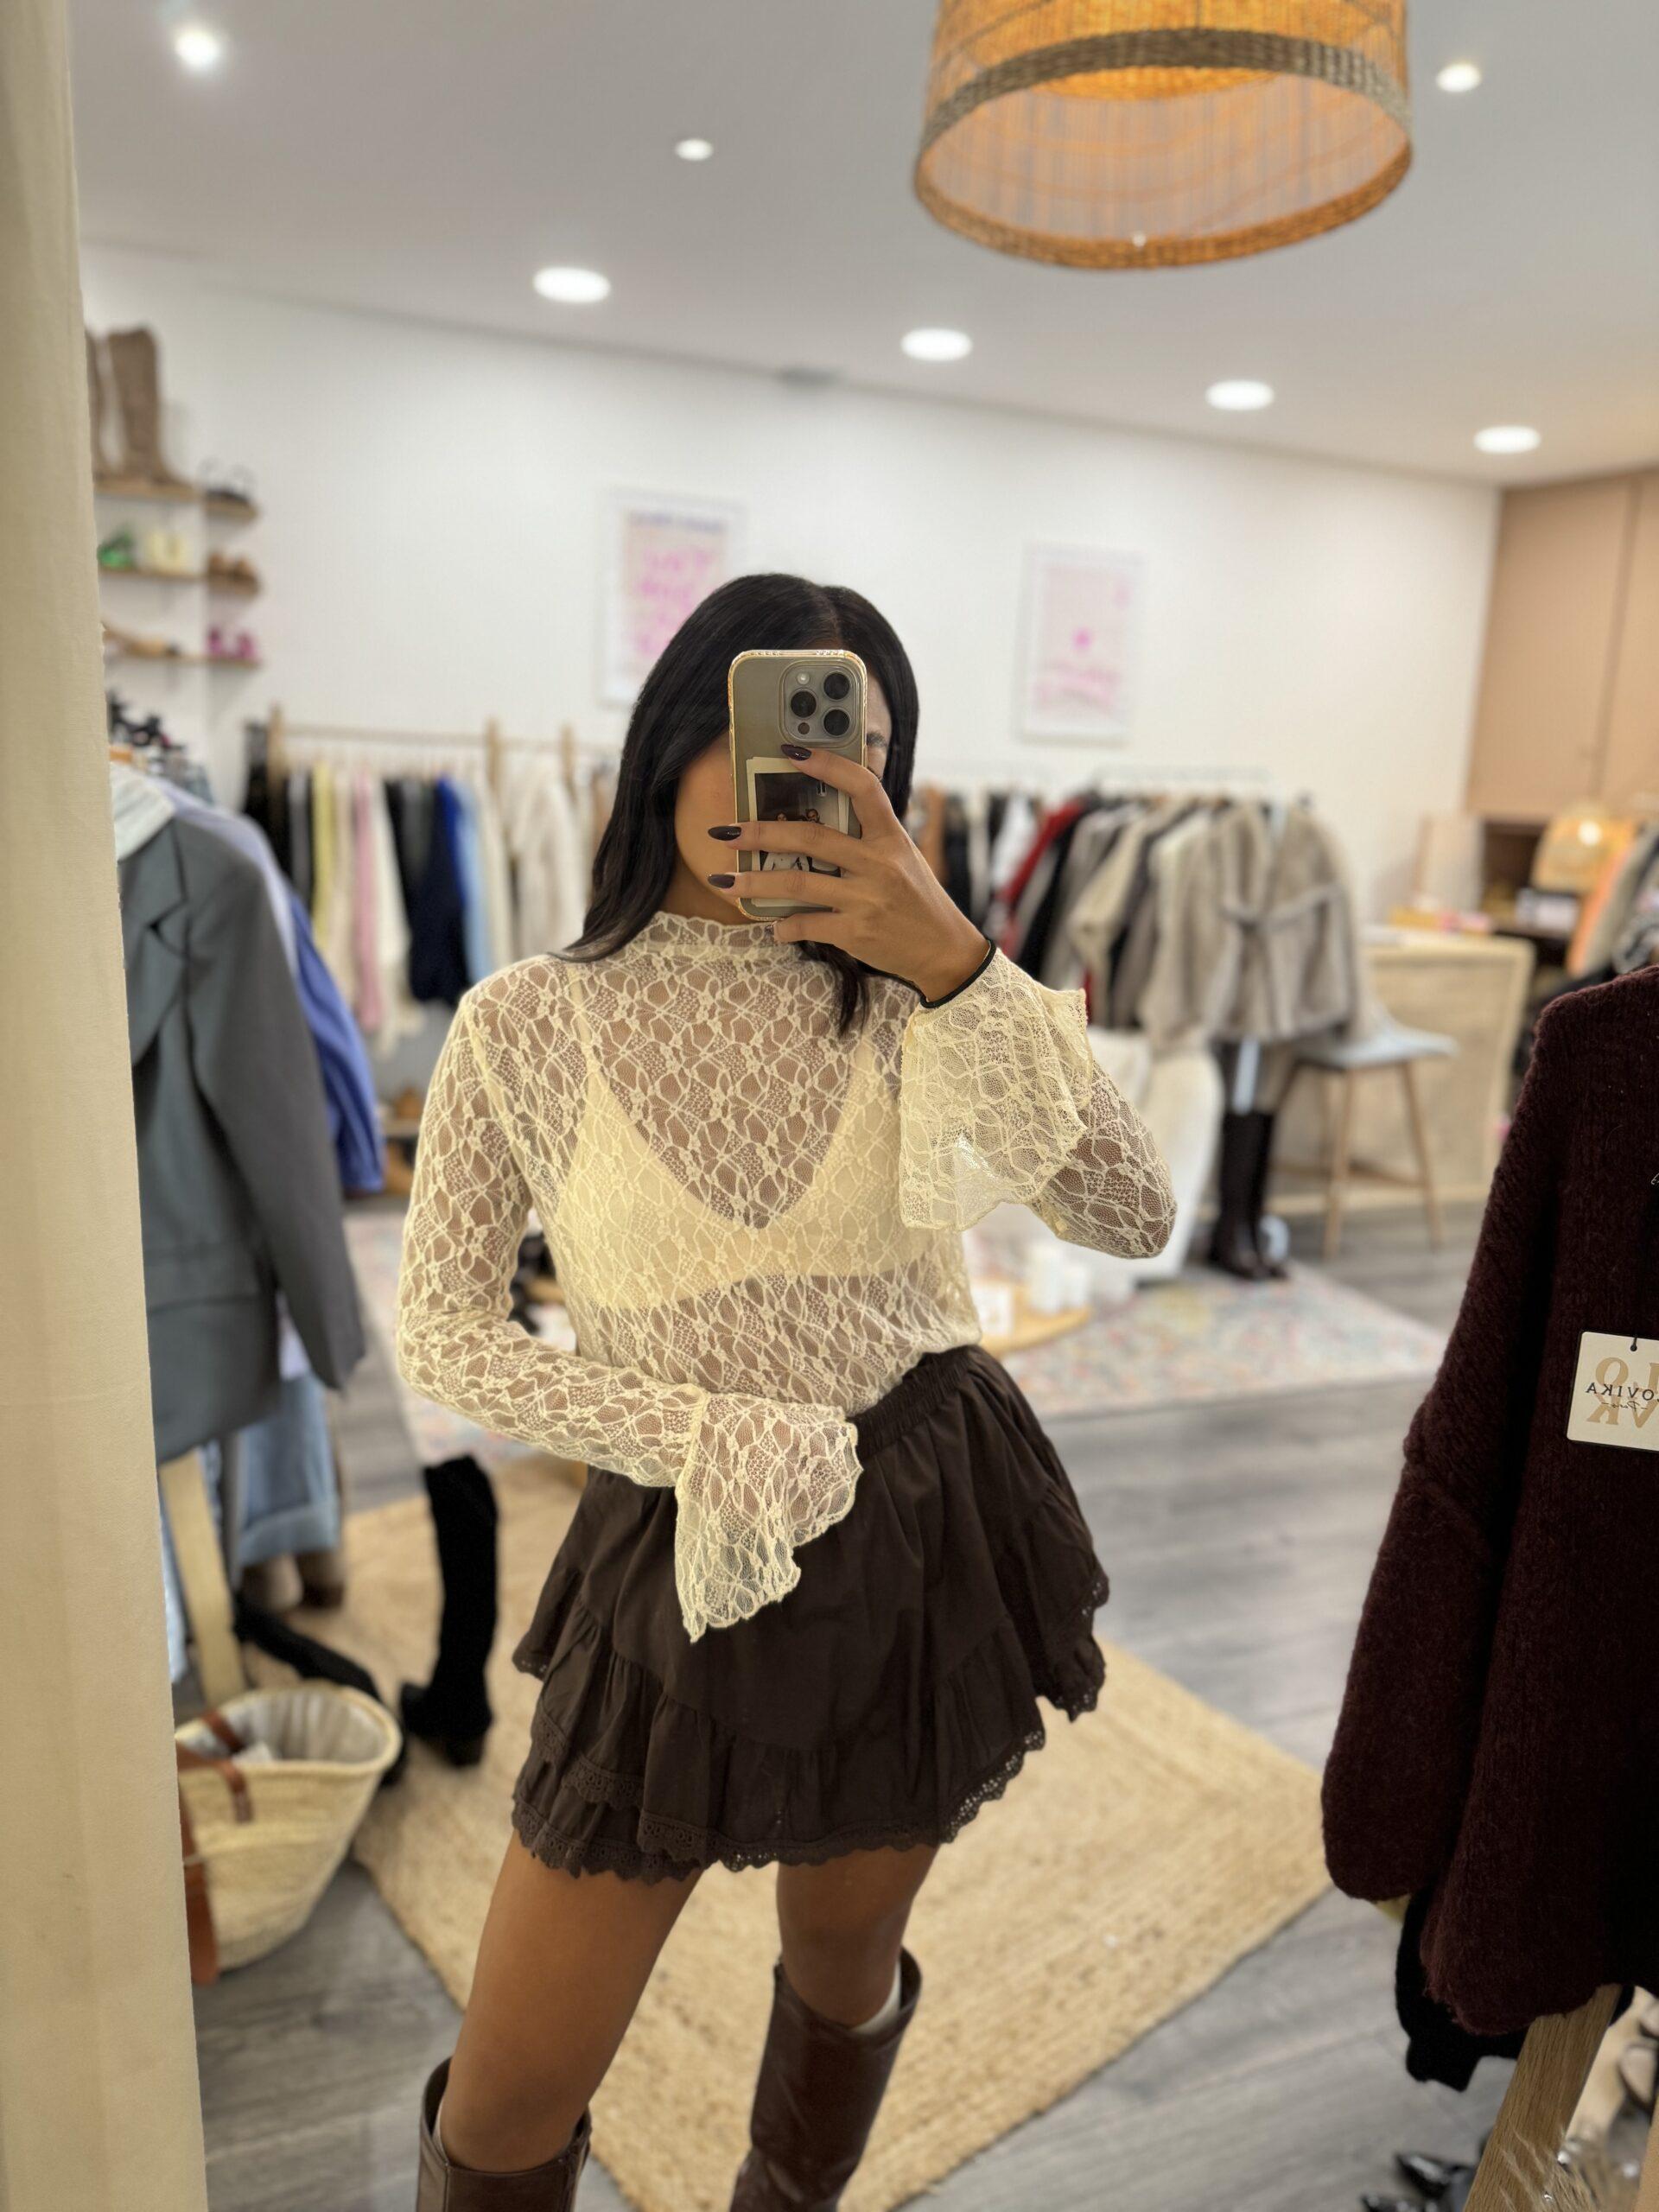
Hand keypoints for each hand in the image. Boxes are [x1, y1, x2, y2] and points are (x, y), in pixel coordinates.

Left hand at [704, 743, 991, 1000]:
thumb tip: (825, 812)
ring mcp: (867, 899)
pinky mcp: (857, 933)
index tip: (791, 751)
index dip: (827, 765)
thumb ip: (870, 835)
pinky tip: (774, 927)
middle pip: (811, 838)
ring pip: (797, 883)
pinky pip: (807, 924)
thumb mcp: (903, 857)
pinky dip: (784, 927)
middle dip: (760, 833)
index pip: (862, 787)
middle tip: (724, 830)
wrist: (944, 950)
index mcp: (892, 837)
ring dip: (754, 882)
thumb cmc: (917, 901)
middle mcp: (880, 864)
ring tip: (723, 880)